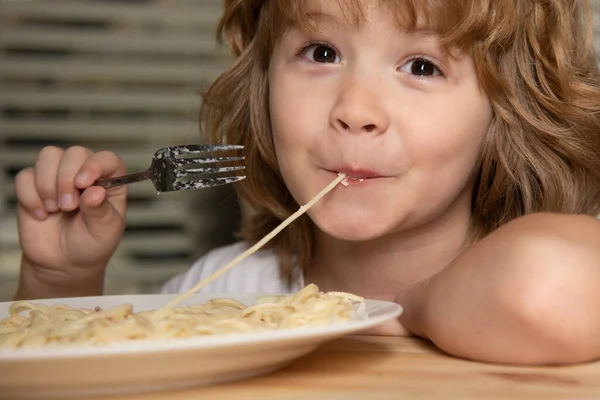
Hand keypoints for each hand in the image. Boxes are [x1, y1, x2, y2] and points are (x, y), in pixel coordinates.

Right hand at [14, 146, 127, 296]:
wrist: (63, 264)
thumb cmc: (90, 245)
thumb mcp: (104, 232)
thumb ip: (101, 211)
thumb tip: (95, 192)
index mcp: (110, 181)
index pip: (107, 159)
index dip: (95, 165)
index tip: (84, 183)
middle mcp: (85, 174)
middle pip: (75, 153)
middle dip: (67, 179)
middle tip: (69, 206)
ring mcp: (58, 177)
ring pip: (48, 156)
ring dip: (48, 184)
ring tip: (55, 209)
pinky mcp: (34, 186)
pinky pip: (25, 176)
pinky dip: (30, 196)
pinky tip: (41, 214)